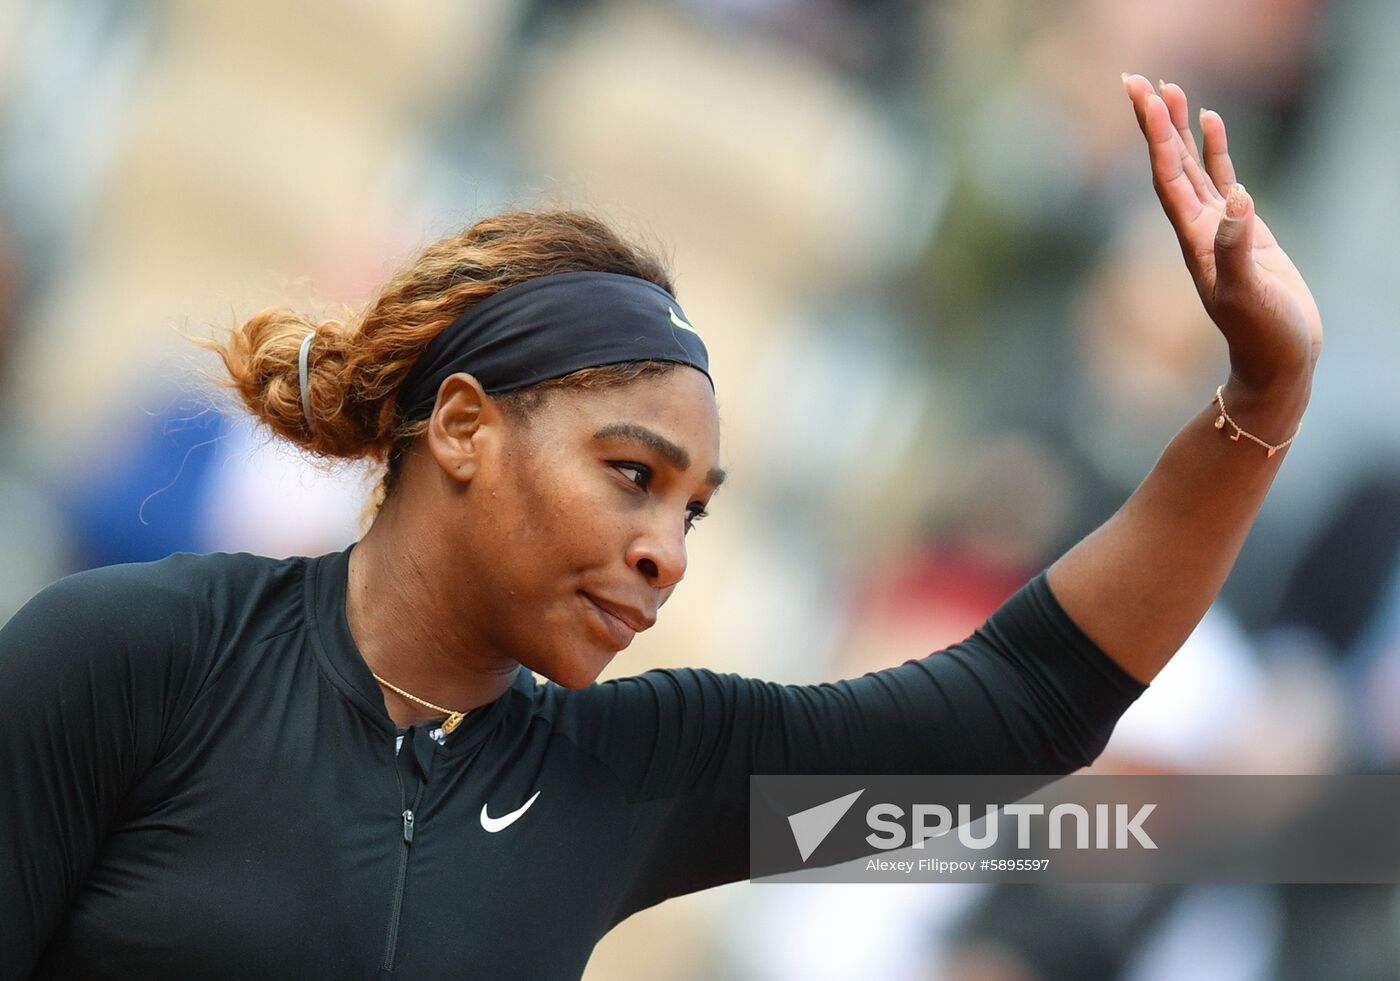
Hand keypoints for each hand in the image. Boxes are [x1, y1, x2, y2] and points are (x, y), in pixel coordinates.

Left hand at [1122, 74, 1321, 398]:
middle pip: (1168, 163)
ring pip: (1192, 166)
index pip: (1166, 177)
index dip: (1154, 137)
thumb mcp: (1248, 293)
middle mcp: (1197, 228)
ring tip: (1169, 88)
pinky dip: (1214, 149)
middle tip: (1135, 79)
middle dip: (1152, 122)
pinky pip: (1222, 178)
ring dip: (1178, 129)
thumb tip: (1238, 200)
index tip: (1143, 99)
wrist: (1277, 359)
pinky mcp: (1243, 229)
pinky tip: (1212, 121)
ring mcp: (1218, 226)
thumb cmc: (1262, 334)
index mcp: (1193, 239)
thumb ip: (1239, 248)